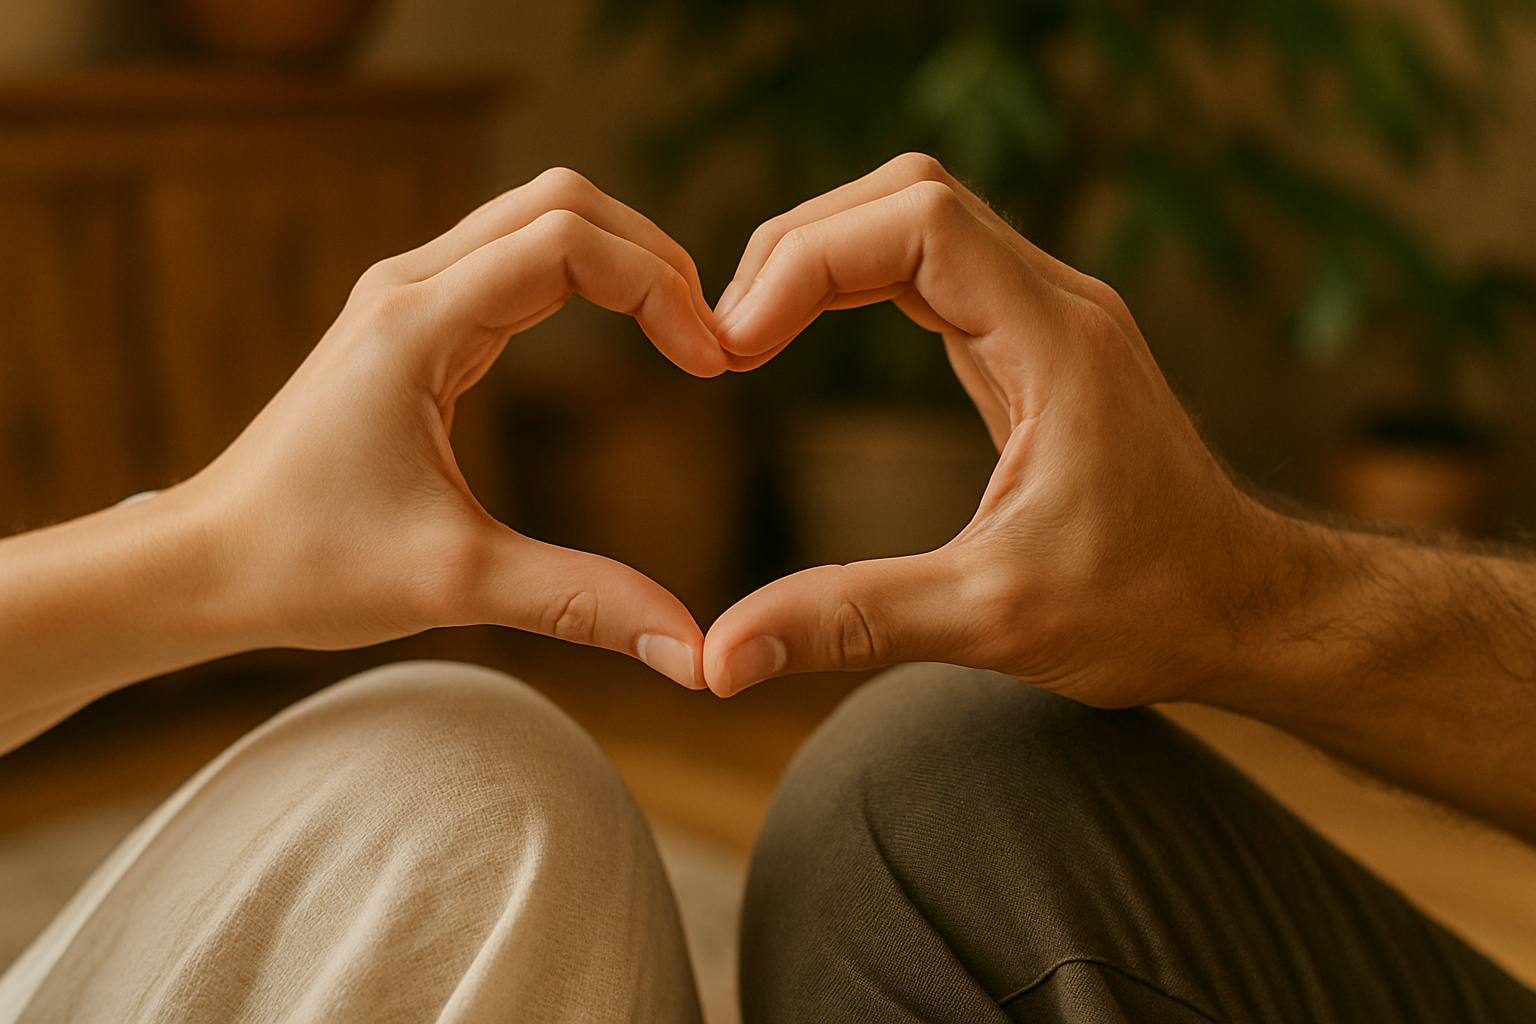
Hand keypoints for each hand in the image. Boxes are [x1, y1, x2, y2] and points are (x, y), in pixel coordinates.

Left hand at [179, 168, 722, 686]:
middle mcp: (409, 287)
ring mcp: (406, 298)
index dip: (657, 288)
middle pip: (560, 202)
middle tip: (707, 338)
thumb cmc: (305, 566)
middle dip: (651, 254)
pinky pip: (513, 263)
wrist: (205, 565)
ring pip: (537, 220)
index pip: (567, 244)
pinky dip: (583, 280)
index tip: (710, 364)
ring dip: (620, 260)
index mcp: (416, 323)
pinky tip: (621, 336)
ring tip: (681, 334)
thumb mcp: (455, 586)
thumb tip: (695, 653)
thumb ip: (583, 603)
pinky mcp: (411, 325)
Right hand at [703, 153, 1288, 703]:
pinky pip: (932, 269)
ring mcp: (1048, 317)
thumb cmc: (1151, 608)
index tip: (737, 348)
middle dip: (800, 246)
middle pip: (907, 196)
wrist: (1244, 608)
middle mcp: (1058, 304)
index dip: (807, 261)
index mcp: (1058, 340)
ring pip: (917, 219)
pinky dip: (856, 282)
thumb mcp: (992, 621)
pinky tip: (807, 334)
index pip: (917, 221)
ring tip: (750, 333)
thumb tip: (721, 657)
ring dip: (823, 257)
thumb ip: (851, 621)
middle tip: (729, 337)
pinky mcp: (1034, 345)